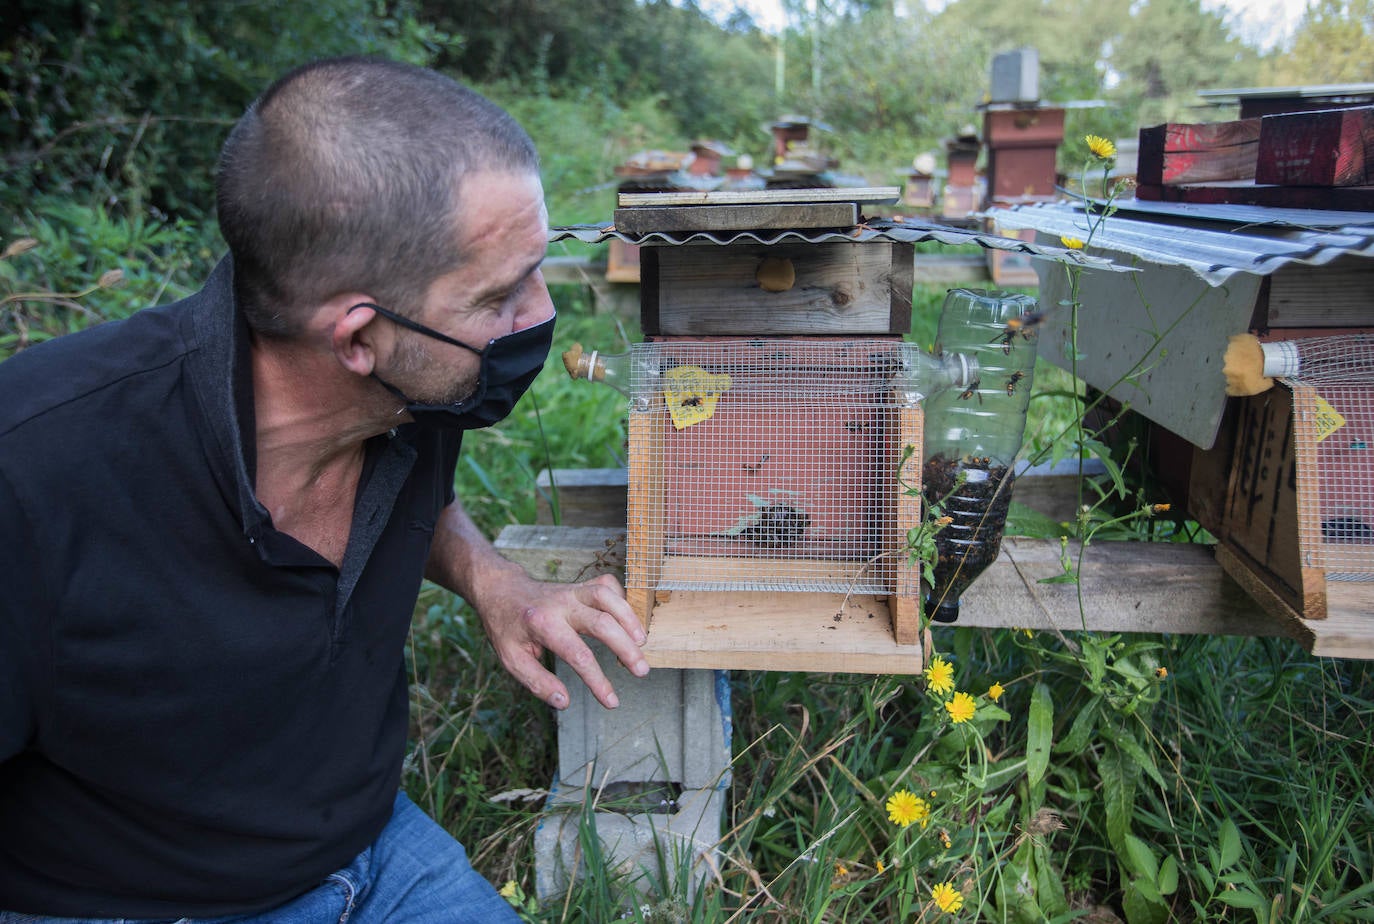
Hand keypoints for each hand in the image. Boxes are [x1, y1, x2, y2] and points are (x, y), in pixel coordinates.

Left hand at [474, 569, 648, 709]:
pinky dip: (621, 600)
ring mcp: (572, 591)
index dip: (598, 681)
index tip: (612, 701)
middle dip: (626, 648)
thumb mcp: (511, 659)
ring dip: (629, 619)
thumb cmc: (507, 628)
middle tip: (642, 671)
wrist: (500, 590)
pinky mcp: (580, 585)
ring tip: (642, 643)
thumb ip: (537, 682)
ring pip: (608, 597)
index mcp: (542, 624)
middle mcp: (561, 604)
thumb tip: (564, 702)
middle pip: (602, 623)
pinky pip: (607, 585)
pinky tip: (628, 620)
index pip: (579, 655)